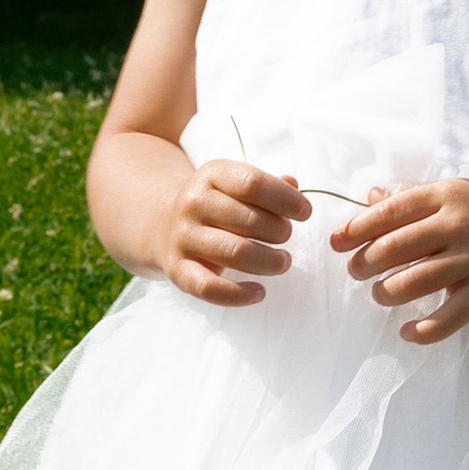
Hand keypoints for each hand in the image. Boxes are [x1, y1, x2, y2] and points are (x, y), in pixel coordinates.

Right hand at [162, 158, 308, 306]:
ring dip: (269, 261)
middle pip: (248, 219)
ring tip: (283, 262)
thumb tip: (294, 186)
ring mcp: (183, 236)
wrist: (163, 224)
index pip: (253, 183)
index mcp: (212, 174)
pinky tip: (259, 292)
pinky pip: (209, 287)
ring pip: (235, 252)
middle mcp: (193, 203)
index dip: (286, 199)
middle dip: (280, 232)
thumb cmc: (217, 205)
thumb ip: (267, 185)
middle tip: (286, 238)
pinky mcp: (177, 268)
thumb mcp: (236, 185)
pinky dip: (238, 295)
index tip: (305, 213)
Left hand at [332, 176, 468, 341]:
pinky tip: (408, 332)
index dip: (356, 229)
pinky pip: (447, 319)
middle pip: (394, 248)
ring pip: (413, 283)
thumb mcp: (456, 193)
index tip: (337, 243)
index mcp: (446, 196)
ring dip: (386, 293)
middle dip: (365, 264)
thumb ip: (412, 200)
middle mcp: (460, 225)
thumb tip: (367, 197)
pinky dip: (422, 331)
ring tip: (382, 295)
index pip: (389, 212)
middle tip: (358, 272)